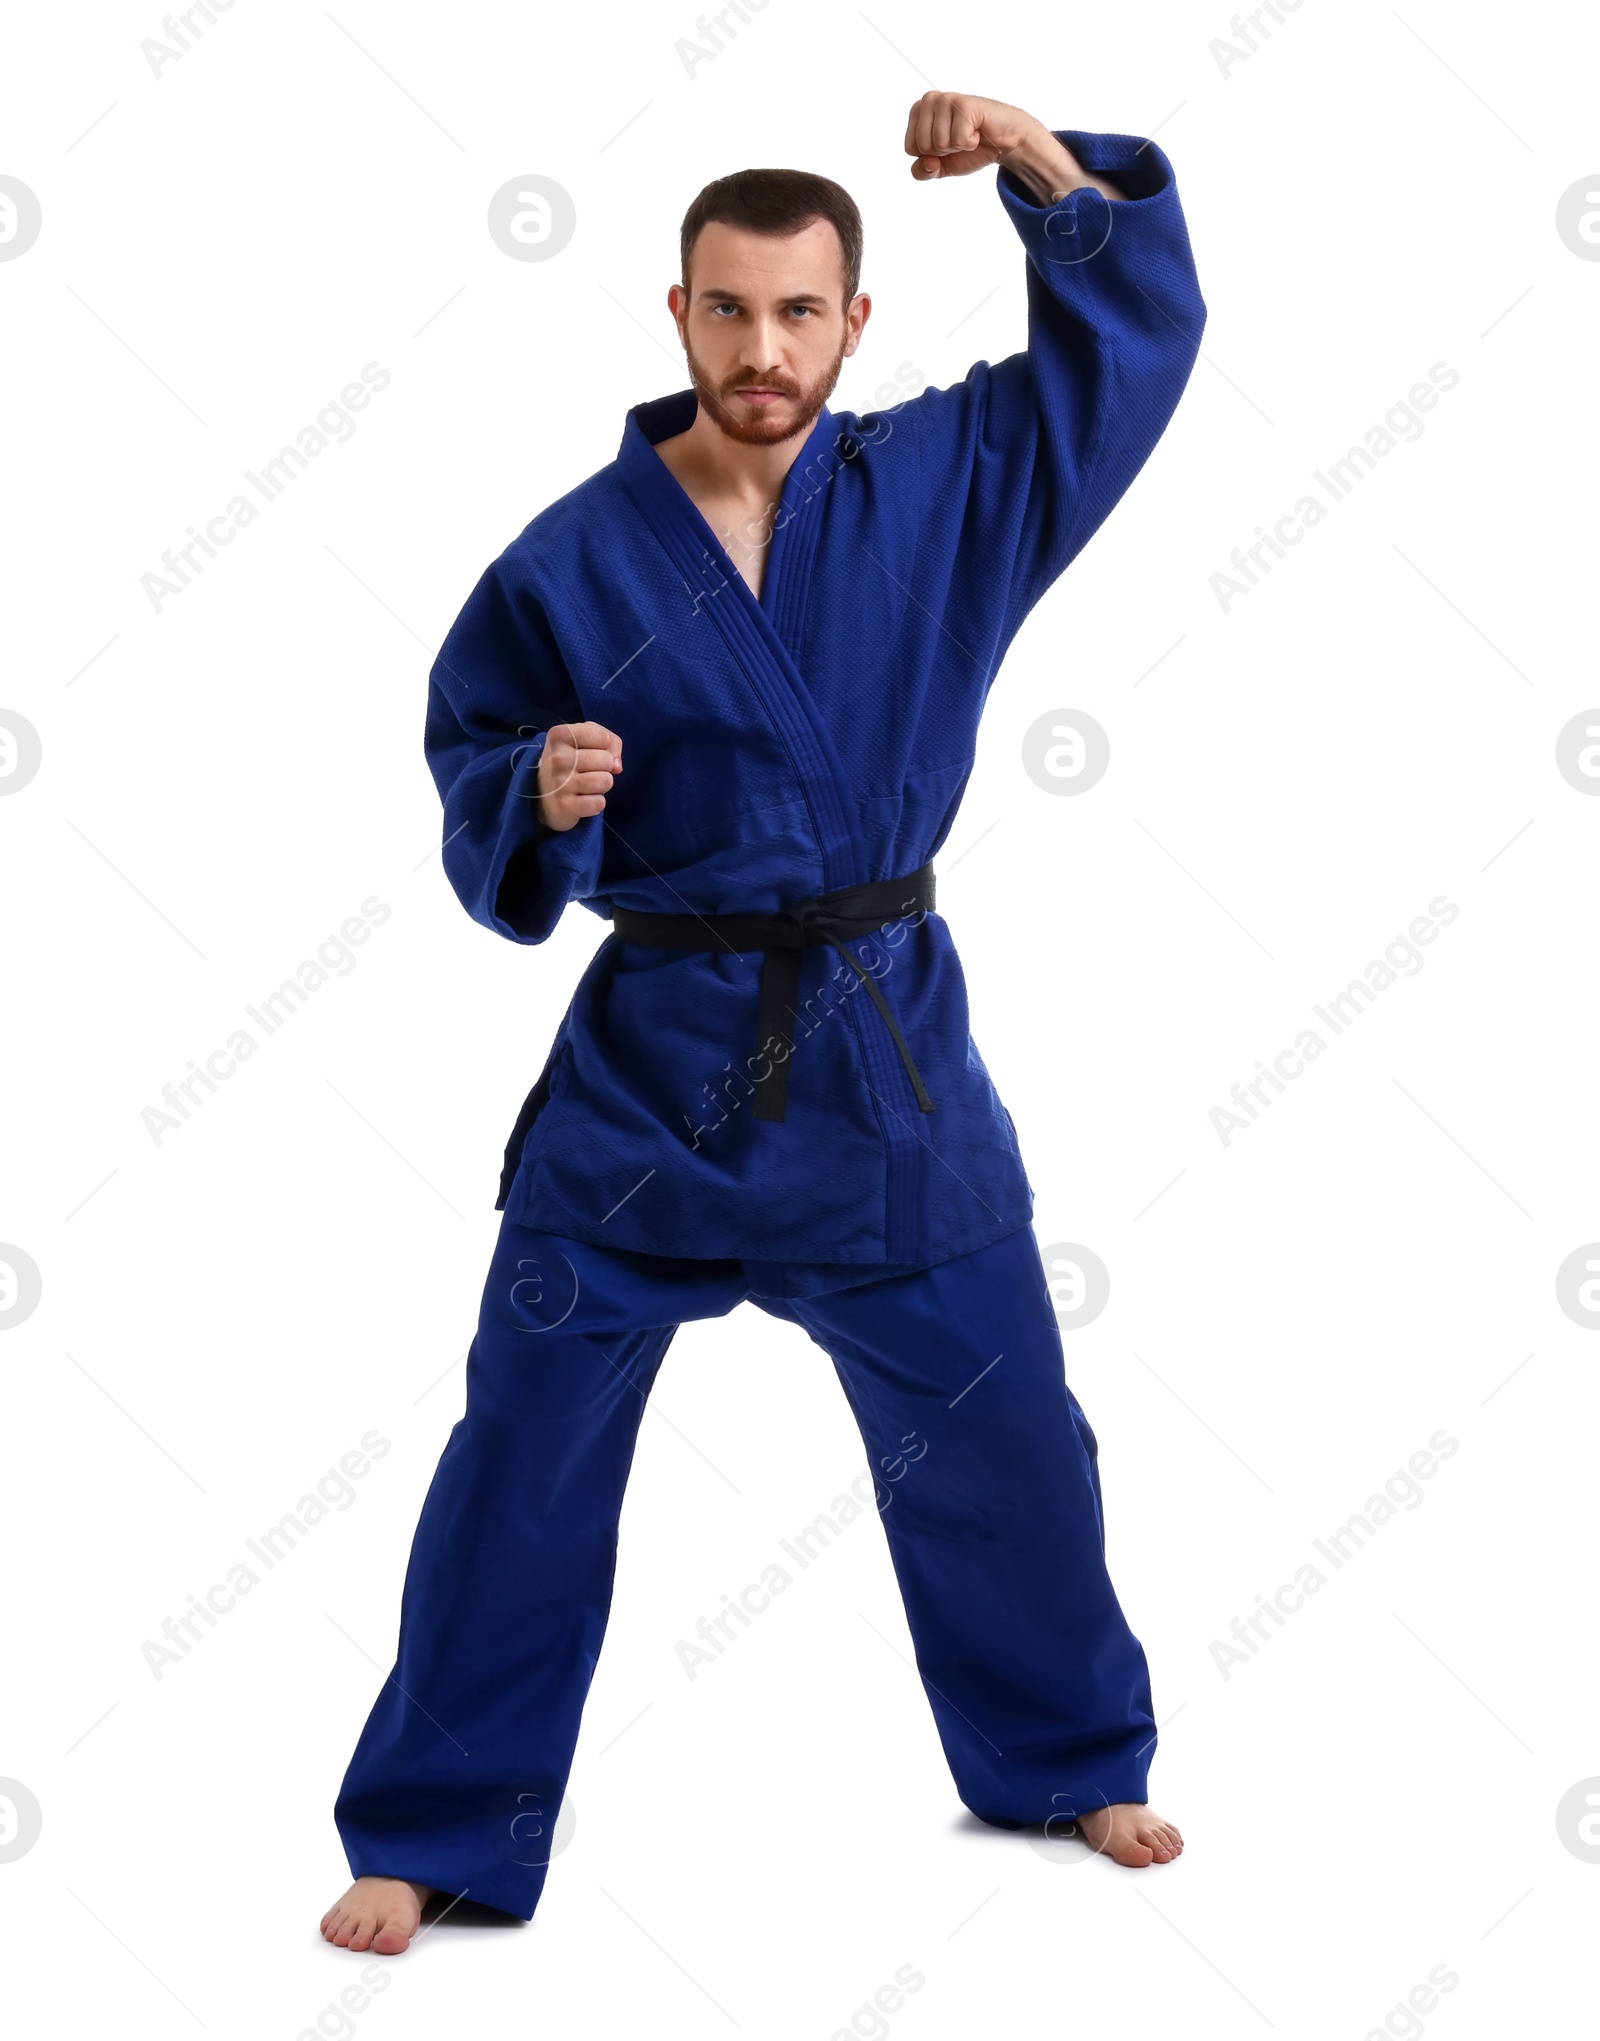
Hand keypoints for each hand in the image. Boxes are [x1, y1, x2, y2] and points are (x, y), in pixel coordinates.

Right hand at [535, 719, 621, 830]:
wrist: (541, 794)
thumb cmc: (569, 762)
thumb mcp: (583, 740)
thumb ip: (610, 741)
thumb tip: (617, 766)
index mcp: (560, 735)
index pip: (603, 738)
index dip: (605, 748)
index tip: (591, 753)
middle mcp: (558, 758)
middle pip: (607, 760)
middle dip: (604, 768)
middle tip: (587, 772)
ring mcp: (560, 783)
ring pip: (606, 781)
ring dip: (601, 786)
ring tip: (586, 786)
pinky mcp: (564, 806)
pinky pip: (599, 803)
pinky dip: (595, 804)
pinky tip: (582, 801)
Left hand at [903, 91, 1122, 204]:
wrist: (1002, 141)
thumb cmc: (970, 149)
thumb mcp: (941, 167)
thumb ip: (923, 171)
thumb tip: (927, 163)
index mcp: (918, 111)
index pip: (910, 148)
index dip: (930, 157)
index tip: (947, 145)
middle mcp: (929, 99)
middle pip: (922, 146)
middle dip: (943, 153)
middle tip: (960, 140)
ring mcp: (946, 99)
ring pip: (938, 143)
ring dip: (958, 147)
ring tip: (969, 134)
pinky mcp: (964, 104)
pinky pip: (957, 140)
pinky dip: (970, 143)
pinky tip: (978, 131)